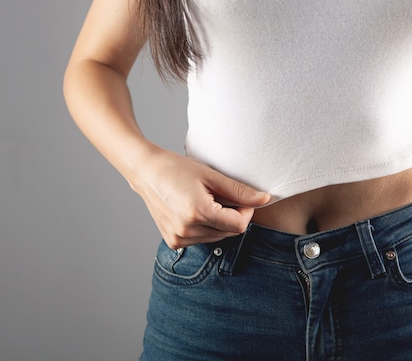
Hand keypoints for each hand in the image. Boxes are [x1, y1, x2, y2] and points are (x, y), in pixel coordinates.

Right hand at [129, 146, 270, 248]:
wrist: (146, 172)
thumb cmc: (177, 169)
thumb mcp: (211, 176)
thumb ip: (240, 191)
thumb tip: (265, 199)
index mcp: (197, 212)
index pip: (239, 225)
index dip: (247, 211)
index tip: (242, 198)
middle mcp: (187, 230)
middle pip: (229, 233)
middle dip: (233, 216)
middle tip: (221, 196)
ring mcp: (178, 238)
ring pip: (217, 237)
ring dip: (219, 222)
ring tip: (204, 201)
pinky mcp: (173, 242)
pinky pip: (202, 240)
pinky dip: (206, 227)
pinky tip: (194, 210)